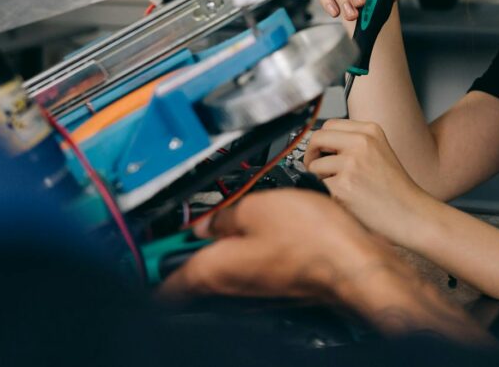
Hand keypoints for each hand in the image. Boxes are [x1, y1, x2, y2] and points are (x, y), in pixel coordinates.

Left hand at [158, 190, 384, 304]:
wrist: (356, 263)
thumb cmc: (314, 241)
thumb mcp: (259, 207)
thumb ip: (225, 213)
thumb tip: (208, 219)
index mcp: (214, 271)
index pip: (164, 283)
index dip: (149, 264)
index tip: (143, 246)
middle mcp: (231, 289)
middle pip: (191, 276)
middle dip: (183, 250)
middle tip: (185, 222)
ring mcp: (255, 291)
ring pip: (220, 272)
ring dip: (216, 248)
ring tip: (225, 219)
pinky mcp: (276, 286)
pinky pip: (247, 270)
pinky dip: (243, 252)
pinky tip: (259, 230)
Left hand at [305, 119, 432, 246]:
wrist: (410, 213)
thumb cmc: (394, 189)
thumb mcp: (379, 151)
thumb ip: (353, 143)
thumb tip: (317, 145)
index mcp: (371, 131)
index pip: (329, 125)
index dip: (321, 141)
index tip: (320, 152)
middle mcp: (361, 142)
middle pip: (317, 138)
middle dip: (311, 155)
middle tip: (315, 168)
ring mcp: (352, 163)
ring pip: (314, 165)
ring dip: (320, 178)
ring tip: (342, 189)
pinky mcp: (343, 186)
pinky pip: (320, 186)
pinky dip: (328, 195)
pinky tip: (347, 200)